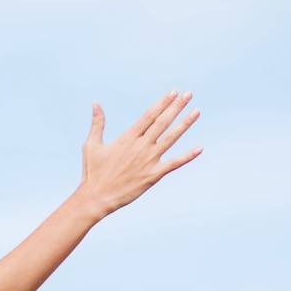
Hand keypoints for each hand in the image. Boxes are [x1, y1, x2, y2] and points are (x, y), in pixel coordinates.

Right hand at [74, 90, 202, 217]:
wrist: (97, 197)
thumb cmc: (92, 172)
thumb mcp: (91, 145)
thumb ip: (97, 123)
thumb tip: (95, 103)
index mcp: (127, 138)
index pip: (149, 116)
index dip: (163, 103)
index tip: (173, 93)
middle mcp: (141, 146)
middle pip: (163, 122)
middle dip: (177, 107)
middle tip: (188, 94)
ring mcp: (149, 160)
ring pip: (172, 138)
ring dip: (185, 124)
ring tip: (197, 112)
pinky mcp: (154, 175)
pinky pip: (174, 163)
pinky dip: (187, 156)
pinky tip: (199, 149)